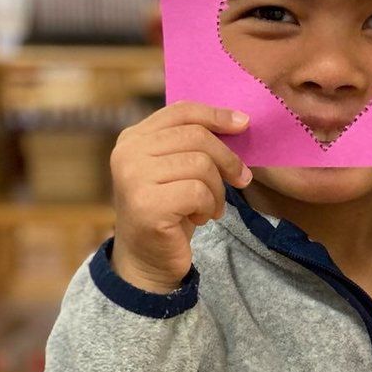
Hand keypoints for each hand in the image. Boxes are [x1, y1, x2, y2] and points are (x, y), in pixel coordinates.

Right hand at [110, 100, 252, 293]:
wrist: (148, 260)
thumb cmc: (170, 212)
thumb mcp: (178, 170)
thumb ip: (194, 144)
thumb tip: (238, 121)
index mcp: (133, 138)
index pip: (181, 111)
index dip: (216, 115)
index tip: (244, 123)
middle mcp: (127, 153)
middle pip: (196, 136)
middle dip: (227, 159)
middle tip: (241, 179)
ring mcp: (133, 178)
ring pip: (201, 165)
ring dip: (216, 190)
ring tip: (209, 207)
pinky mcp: (146, 204)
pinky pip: (198, 192)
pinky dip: (208, 207)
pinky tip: (198, 218)